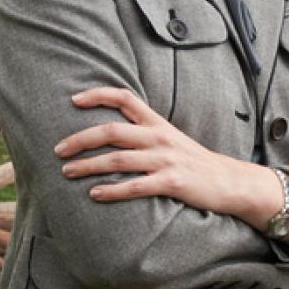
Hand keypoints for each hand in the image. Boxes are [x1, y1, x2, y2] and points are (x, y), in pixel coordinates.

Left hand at [56, 87, 240, 210]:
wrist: (230, 181)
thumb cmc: (194, 162)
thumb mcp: (171, 139)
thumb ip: (145, 132)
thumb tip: (111, 132)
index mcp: (158, 123)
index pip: (125, 98)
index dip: (98, 95)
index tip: (73, 99)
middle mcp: (159, 137)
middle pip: (112, 130)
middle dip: (80, 138)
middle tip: (58, 150)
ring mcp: (166, 160)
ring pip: (118, 159)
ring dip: (89, 166)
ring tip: (67, 172)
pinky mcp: (171, 183)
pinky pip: (135, 187)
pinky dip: (112, 190)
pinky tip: (94, 194)